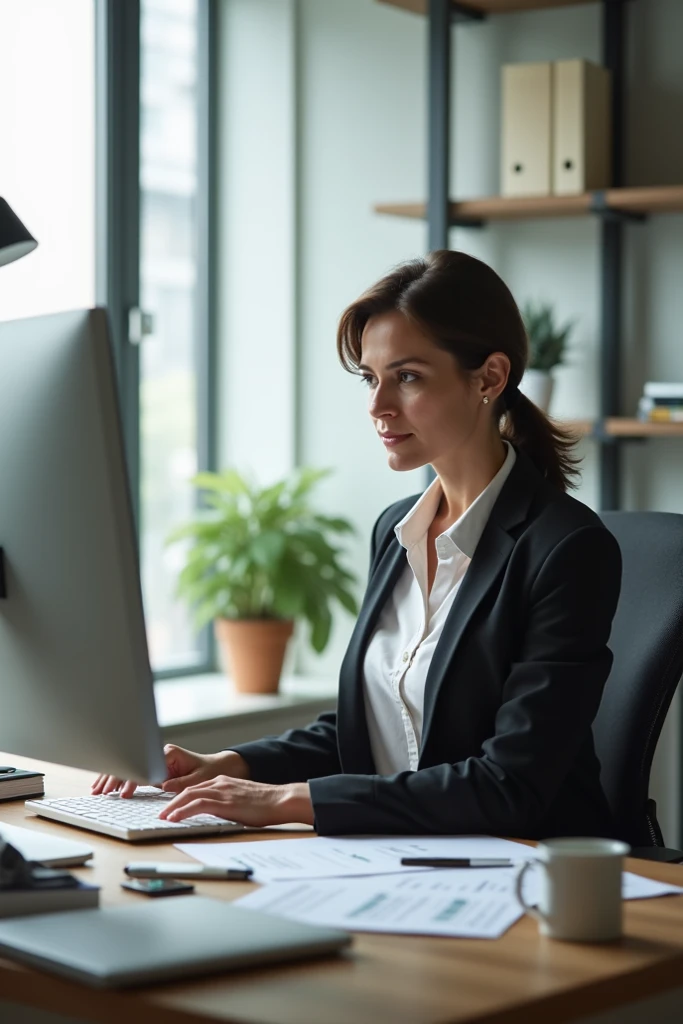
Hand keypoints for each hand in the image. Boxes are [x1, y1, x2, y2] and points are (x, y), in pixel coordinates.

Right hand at [91, 745, 249, 797]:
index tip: (123, 793)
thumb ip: (180, 783)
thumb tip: (163, 786)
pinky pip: (132, 772)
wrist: (217, 768)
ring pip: (128, 767)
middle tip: (101, 793)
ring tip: (97, 790)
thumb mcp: (198, 779)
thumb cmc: (209, 772)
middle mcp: (159, 755)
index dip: (132, 779)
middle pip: (131, 764)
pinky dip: (118, 779)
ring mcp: (154, 760)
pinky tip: (105, 786)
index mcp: (169, 754)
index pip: (144, 766)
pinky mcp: (153, 768)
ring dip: (111, 778)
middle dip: (114, 777)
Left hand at [158, 777, 313, 828]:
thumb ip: (226, 803)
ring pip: (189, 795)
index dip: (179, 797)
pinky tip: (174, 818)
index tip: (169, 807)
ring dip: (172, 807)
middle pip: (187, 789)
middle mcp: (220, 783)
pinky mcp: (224, 802)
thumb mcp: (241, 800)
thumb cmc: (265, 804)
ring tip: (162, 817)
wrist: (280, 800)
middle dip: (171, 801)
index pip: (195, 787)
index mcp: (223, 782)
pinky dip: (183, 811)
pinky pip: (198, 805)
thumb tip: (215, 815)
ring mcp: (222, 791)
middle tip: (160, 813)